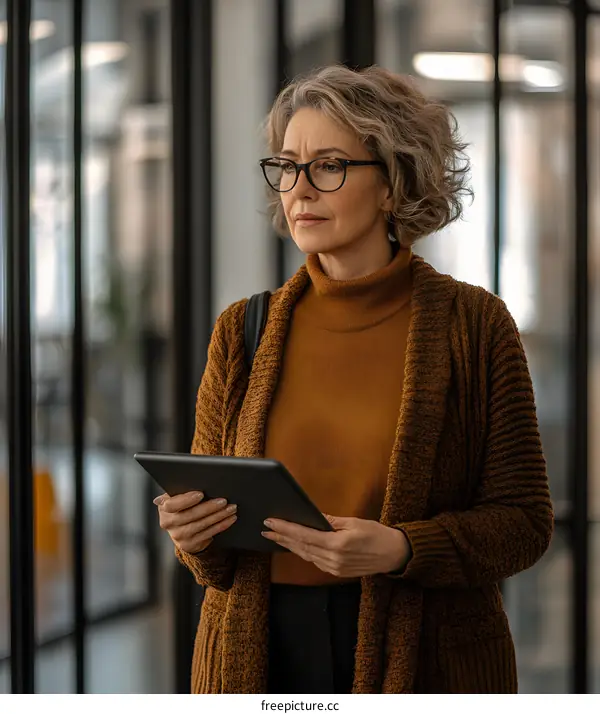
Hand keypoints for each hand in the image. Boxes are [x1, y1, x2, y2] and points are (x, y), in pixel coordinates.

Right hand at [154, 491, 237, 553]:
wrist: (182, 529)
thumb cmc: (184, 506)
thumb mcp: (180, 497)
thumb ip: (184, 491)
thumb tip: (200, 480)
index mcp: (164, 508)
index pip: (172, 505)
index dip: (186, 500)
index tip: (201, 494)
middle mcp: (168, 523)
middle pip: (190, 515)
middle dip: (209, 507)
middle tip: (223, 501)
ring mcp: (178, 536)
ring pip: (201, 525)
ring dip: (219, 516)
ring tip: (231, 508)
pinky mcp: (189, 544)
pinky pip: (208, 533)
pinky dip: (221, 525)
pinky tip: (230, 518)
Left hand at [261, 515, 411, 577]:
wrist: (394, 555)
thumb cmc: (377, 534)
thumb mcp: (354, 522)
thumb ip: (330, 521)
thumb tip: (312, 516)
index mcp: (337, 545)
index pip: (304, 535)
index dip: (285, 528)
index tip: (271, 522)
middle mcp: (333, 560)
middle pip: (301, 547)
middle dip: (282, 537)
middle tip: (266, 528)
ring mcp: (334, 568)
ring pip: (306, 555)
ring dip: (289, 545)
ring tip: (275, 536)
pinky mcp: (337, 573)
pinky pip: (314, 561)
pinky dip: (303, 552)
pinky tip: (294, 546)